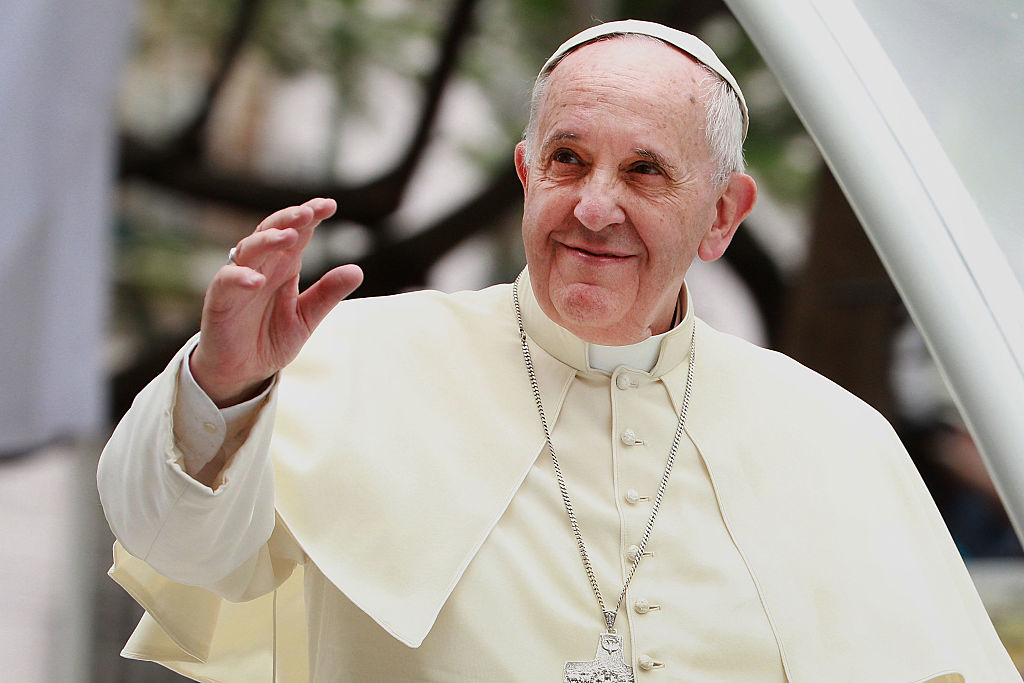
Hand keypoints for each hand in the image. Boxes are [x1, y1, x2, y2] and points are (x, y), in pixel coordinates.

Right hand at [190, 198, 362, 406]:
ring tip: (288, 236)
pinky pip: (226, 282)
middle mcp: (261, 267)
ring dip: (267, 240)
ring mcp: (238, 280)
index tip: (330, 205)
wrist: (241, 371)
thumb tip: (358, 270)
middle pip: (272, 231)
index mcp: (284, 266)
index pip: (297, 232)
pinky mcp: (220, 300)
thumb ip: (327, 294)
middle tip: (309, 213)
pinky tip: (257, 280)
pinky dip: (240, 277)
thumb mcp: (306, 317)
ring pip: (249, 249)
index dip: (310, 216)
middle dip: (289, 219)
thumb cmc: (270, 338)